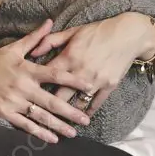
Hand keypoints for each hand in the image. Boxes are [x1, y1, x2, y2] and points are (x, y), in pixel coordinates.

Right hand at [0, 19, 93, 143]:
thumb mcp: (12, 49)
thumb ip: (34, 38)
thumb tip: (50, 22)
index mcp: (26, 69)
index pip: (55, 74)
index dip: (73, 80)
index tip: (89, 86)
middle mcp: (22, 87)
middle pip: (51, 101)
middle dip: (70, 111)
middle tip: (85, 119)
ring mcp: (13, 101)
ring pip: (40, 116)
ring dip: (58, 126)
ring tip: (73, 133)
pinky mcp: (5, 113)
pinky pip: (25, 125)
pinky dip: (39, 133)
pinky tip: (52, 139)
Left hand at [32, 13, 152, 115]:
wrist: (127, 34)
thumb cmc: (97, 31)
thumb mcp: (71, 32)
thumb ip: (49, 41)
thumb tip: (31, 52)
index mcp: (68, 57)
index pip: (47, 77)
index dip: (35, 87)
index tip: (27, 96)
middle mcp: (80, 71)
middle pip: (59, 95)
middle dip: (48, 107)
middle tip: (38, 116)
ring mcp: (96, 80)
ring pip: (77, 103)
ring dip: (67, 114)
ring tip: (57, 124)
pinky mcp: (109, 86)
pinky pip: (95, 104)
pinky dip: (87, 112)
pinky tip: (80, 118)